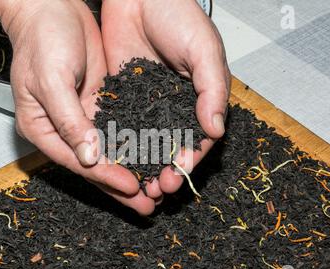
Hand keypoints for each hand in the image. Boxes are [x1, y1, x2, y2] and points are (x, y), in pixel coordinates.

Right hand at [0, 0, 155, 214]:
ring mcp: (83, 119)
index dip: (106, 177)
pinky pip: (119, 132)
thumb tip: (89, 158)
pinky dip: (134, 148)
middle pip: (95, 166)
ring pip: (110, 153)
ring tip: (154, 192)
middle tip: (148, 207)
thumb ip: (69, 120)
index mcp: (43, 129)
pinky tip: (151, 159)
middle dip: (121, 187)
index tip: (132, 188)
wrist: (52, 8)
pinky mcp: (100, 105)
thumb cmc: (42, 39)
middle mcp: (64, 130)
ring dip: (132, 172)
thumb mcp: (51, 79)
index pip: (78, 162)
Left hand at [101, 0, 230, 196]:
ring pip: (144, 143)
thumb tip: (216, 130)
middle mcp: (172, 107)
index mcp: (198, 99)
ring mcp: (146, 104)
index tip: (177, 176)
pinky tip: (113, 162)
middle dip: (163, 170)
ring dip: (141, 166)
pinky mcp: (122, 96)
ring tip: (134, 187)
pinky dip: (119, 146)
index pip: (196, 139)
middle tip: (154, 191)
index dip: (188, 160)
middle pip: (169, 147)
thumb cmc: (178, 15)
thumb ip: (212, 89)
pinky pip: (121, 126)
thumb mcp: (204, 50)